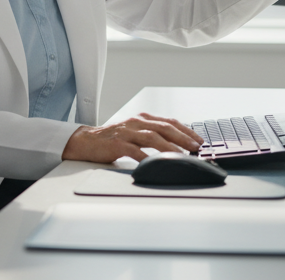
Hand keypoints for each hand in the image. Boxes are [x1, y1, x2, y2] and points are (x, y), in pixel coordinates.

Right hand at [61, 112, 202, 163]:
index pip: (169, 122)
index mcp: (142, 119)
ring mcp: (127, 133)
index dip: (185, 130)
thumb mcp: (134, 132)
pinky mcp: (117, 144)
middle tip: (196, 147)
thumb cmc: (112, 139)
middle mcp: (136, 123)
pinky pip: (135, 151)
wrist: (86, 141)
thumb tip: (176, 146)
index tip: (198, 139)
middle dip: (182, 137)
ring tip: (182, 155)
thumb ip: (152, 135)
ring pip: (152, 137)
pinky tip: (156, 164)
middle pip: (164, 128)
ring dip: (169, 147)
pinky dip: (147, 158)